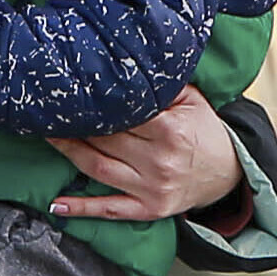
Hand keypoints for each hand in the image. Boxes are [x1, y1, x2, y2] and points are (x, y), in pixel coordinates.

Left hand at [46, 94, 240, 223]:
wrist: (228, 174)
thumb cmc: (204, 132)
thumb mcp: (192, 100)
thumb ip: (161, 85)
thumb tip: (126, 65)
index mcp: (170, 130)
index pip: (121, 114)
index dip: (94, 105)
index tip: (70, 94)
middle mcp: (159, 161)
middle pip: (104, 139)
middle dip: (75, 125)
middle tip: (51, 111)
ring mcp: (152, 188)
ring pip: (98, 168)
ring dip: (68, 153)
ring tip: (48, 137)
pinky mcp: (148, 209)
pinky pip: (109, 210)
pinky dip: (81, 209)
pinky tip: (56, 205)